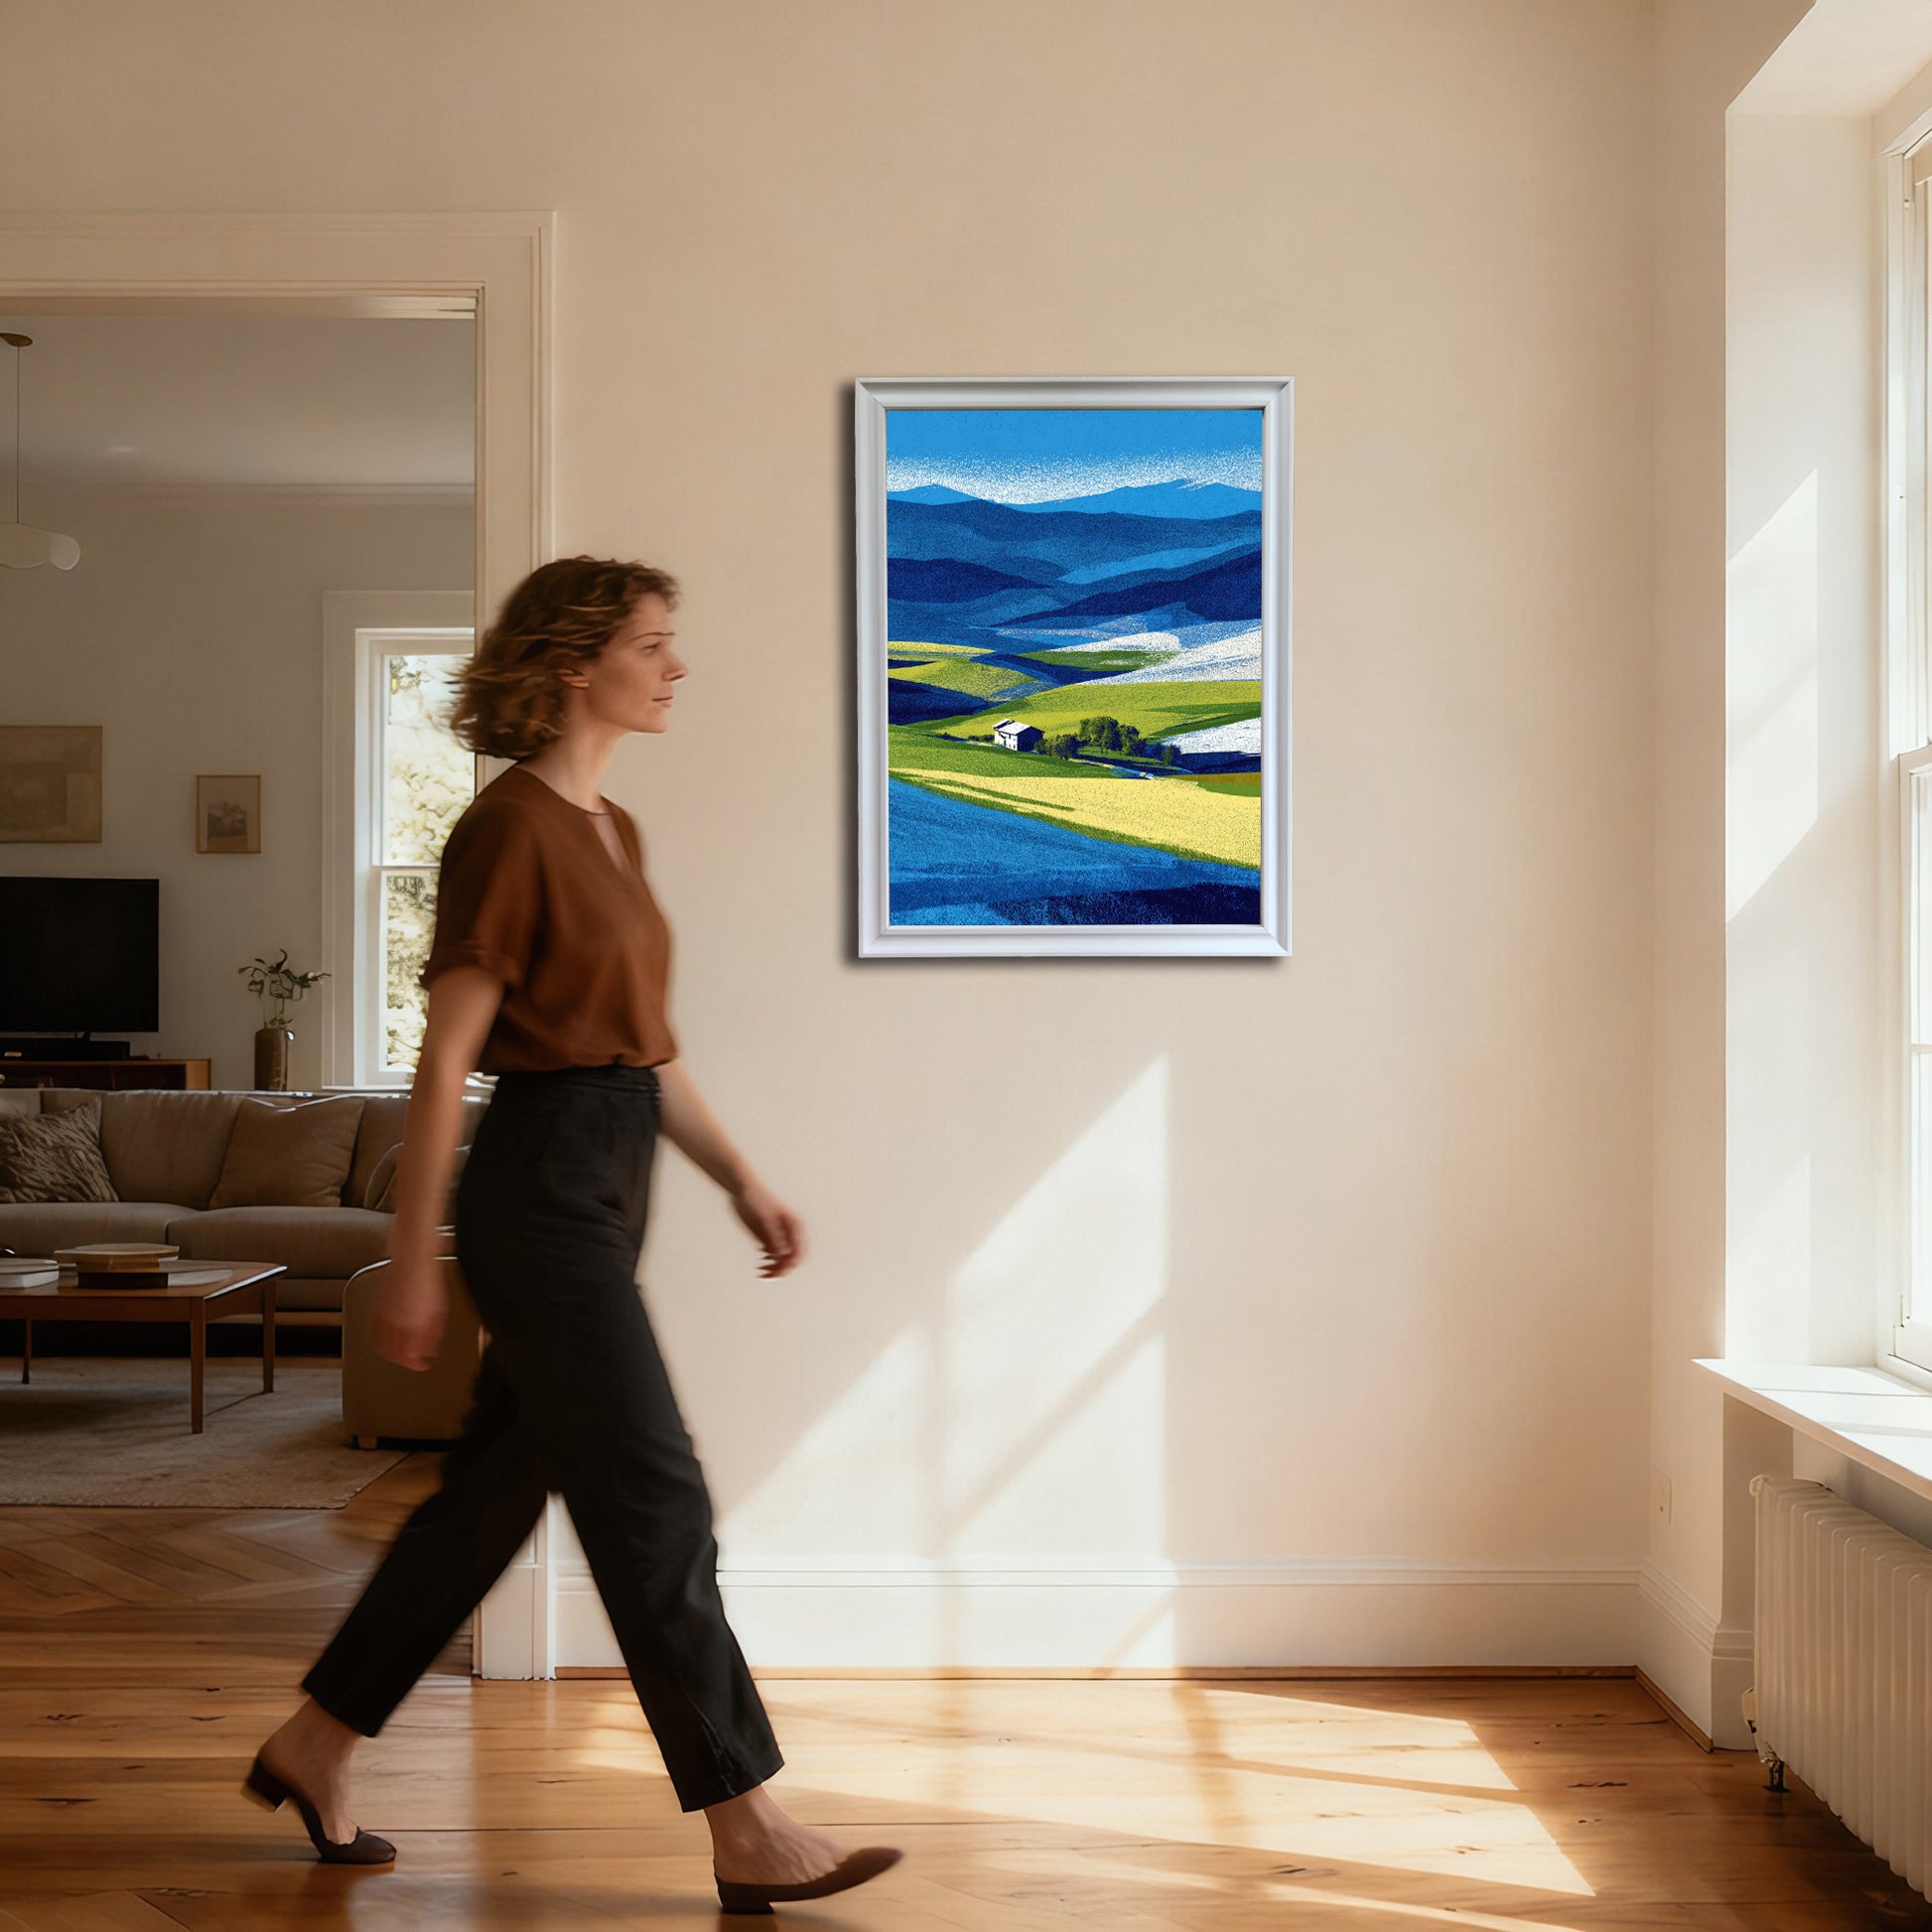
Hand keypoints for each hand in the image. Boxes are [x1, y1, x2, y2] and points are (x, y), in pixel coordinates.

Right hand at [370, 1252, 449, 1370]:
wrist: (413, 1255)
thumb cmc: (429, 1278)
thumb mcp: (440, 1309)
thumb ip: (433, 1333)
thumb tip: (431, 1350)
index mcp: (412, 1326)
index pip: (410, 1356)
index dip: (417, 1364)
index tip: (423, 1365)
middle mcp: (394, 1323)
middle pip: (394, 1353)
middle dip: (403, 1360)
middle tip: (411, 1361)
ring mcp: (383, 1314)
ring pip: (381, 1342)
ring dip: (389, 1351)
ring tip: (397, 1353)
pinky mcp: (376, 1306)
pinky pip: (374, 1328)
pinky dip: (379, 1336)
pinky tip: (387, 1336)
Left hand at [729, 1178, 805, 1278]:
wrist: (743, 1189)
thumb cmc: (756, 1198)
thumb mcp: (764, 1218)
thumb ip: (773, 1236)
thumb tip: (779, 1255)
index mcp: (794, 1226)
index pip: (799, 1252)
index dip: (791, 1265)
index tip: (778, 1271)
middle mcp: (790, 1233)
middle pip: (792, 1259)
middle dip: (781, 1269)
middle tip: (766, 1274)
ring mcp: (779, 1236)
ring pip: (782, 1260)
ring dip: (774, 1269)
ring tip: (761, 1271)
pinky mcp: (768, 1237)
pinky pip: (773, 1256)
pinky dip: (768, 1263)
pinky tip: (759, 1263)